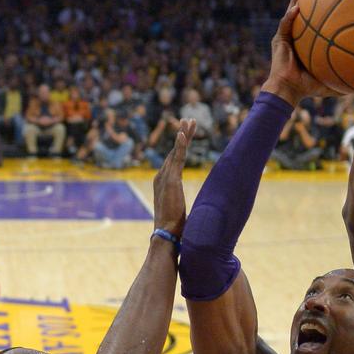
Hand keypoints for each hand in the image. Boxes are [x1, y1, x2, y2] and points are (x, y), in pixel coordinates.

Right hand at [152, 118, 195, 235]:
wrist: (166, 233)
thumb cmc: (174, 227)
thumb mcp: (179, 211)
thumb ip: (181, 205)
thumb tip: (191, 213)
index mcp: (163, 182)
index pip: (173, 159)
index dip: (180, 146)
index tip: (186, 134)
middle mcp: (161, 176)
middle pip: (174, 151)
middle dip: (182, 135)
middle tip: (188, 120)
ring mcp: (165, 177)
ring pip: (176, 151)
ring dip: (183, 135)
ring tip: (189, 120)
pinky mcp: (171, 180)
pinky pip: (177, 158)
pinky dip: (180, 145)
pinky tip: (182, 134)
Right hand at [261, 0, 344, 106]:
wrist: (287, 91)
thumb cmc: (307, 88)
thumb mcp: (330, 82)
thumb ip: (345, 80)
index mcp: (307, 44)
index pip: (315, 25)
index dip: (323, 13)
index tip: (334, 1)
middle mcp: (296, 38)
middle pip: (304, 15)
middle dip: (310, 0)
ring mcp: (286, 38)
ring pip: (291, 14)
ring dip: (296, 1)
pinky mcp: (278, 40)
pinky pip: (284, 25)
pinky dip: (290, 16)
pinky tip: (297, 8)